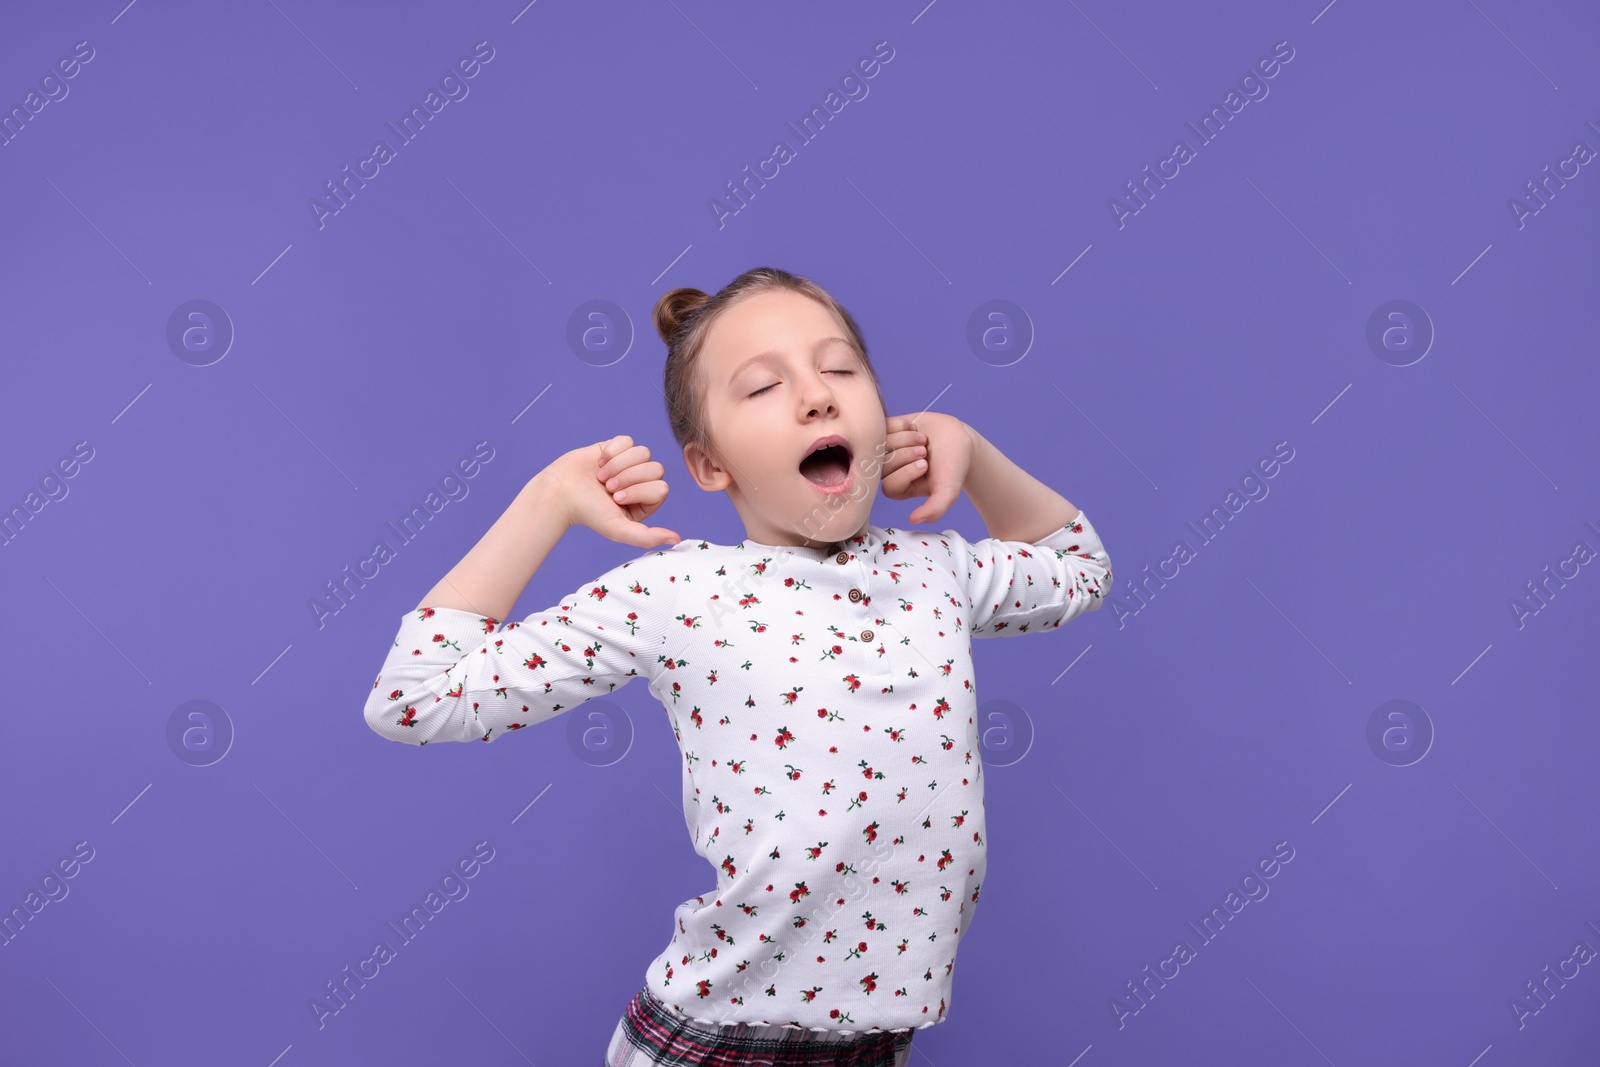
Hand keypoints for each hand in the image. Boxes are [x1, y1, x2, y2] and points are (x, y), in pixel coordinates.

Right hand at [550, 435, 680, 548]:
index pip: (661, 487)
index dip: (638, 490)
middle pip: (656, 468)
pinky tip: (599, 463)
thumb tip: (677, 540)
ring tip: (601, 476)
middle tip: (607, 487)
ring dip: (618, 464)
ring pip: (643, 452)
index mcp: (645, 502)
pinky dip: (612, 451)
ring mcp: (629, 464)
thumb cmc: (588, 513)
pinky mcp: (616, 448)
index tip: (615, 498)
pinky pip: (628, 441)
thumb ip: (648, 537)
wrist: (560, 492)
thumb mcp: (619, 529)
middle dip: (628, 476)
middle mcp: (640, 483)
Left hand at [878, 412, 973, 525]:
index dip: (906, 473)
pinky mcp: (888, 430)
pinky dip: (900, 425)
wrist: (959, 440)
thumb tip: (914, 520)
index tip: (925, 464)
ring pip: (880, 444)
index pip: (889, 485)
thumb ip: (934, 510)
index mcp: (898, 488)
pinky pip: (882, 426)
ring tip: (922, 438)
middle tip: (924, 450)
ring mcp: (887, 449)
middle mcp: (888, 470)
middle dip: (906, 454)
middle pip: (882, 464)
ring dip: (904, 439)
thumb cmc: (952, 468)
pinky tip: (914, 427)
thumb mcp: (948, 493)